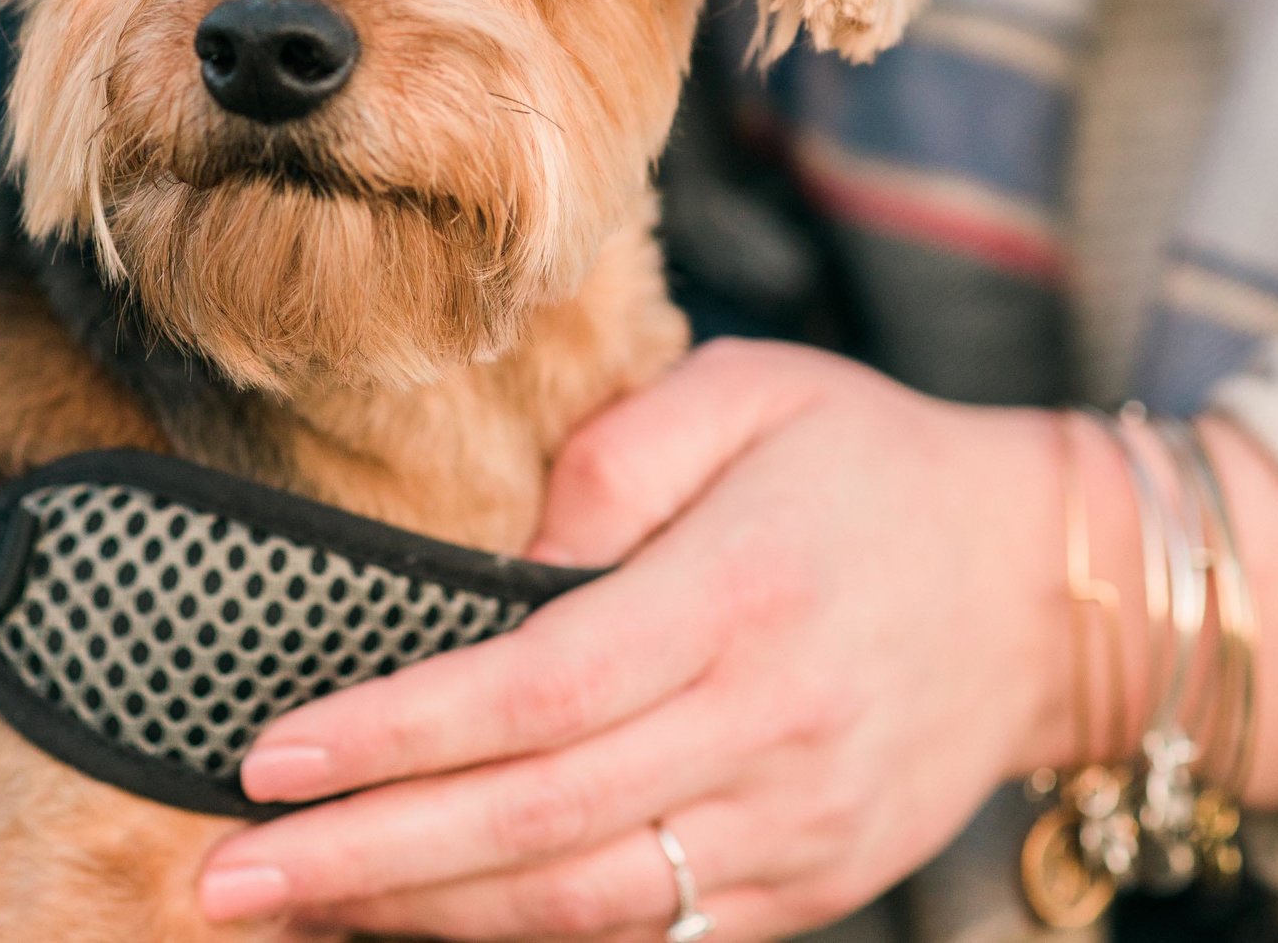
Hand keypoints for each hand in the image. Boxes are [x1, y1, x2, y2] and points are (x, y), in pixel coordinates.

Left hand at [194, 338, 1072, 941]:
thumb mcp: (752, 390)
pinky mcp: (807, 882)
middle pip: (535, 824)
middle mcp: (767, 730)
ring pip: (585, 906)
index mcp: (738, 597)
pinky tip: (429, 927)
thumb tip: (497, 559)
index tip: (267, 759)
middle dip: (366, 859)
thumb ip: (614, 457)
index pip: (532, 692)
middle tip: (229, 875)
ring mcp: (793, 828)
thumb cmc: (875, 465)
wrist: (1048, 585)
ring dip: (426, 920)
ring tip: (294, 915)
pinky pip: (653, 938)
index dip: (391, 738)